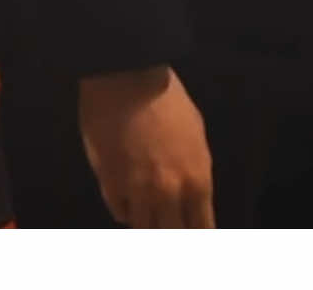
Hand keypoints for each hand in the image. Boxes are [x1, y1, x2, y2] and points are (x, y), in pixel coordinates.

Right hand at [78, 65, 213, 226]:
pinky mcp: (110, 185)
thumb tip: (190, 195)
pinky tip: (125, 192)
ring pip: (143, 228)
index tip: (189, 233)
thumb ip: (194, 170)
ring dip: (145, 221)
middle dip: (170, 232)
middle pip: (172, 235)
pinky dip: (123, 206)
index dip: (197, 237)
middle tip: (164, 225)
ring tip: (144, 211)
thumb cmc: (165, 97)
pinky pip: (119, 210)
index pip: (202, 230)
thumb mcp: (194, 133)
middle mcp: (170, 194)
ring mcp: (138, 192)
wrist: (126, 74)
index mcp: (197, 180)